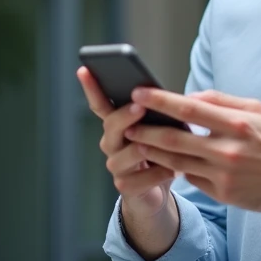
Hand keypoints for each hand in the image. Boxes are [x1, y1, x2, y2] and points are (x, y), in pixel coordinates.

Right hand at [77, 67, 174, 217]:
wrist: (155, 190)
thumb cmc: (158, 151)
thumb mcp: (159, 128)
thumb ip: (156, 113)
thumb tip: (165, 96)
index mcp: (116, 124)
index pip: (100, 103)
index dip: (91, 88)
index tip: (84, 70)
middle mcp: (111, 143)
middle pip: (111, 125)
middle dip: (125, 115)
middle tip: (140, 106)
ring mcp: (116, 165)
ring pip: (125, 153)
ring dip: (147, 147)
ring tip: (167, 143)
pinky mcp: (125, 187)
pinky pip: (140, 179)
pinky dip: (159, 174)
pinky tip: (175, 170)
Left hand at [124, 87, 260, 213]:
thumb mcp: (258, 109)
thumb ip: (223, 101)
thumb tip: (191, 97)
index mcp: (237, 123)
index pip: (189, 109)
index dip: (160, 101)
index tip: (138, 93)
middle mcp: (228, 150)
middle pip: (175, 138)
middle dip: (146, 129)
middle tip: (127, 123)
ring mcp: (224, 174)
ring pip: (177, 161)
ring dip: (153, 151)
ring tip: (137, 141)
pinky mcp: (224, 194)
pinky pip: (192, 178)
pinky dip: (179, 168)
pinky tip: (169, 161)